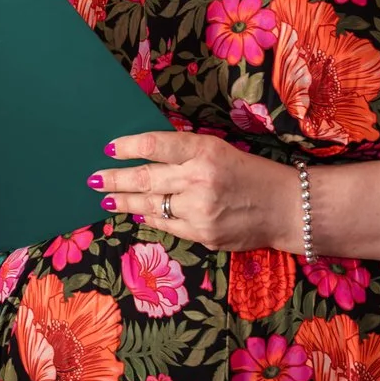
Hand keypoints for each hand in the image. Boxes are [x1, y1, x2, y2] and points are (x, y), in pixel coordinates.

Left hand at [90, 131, 296, 252]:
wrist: (285, 207)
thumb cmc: (250, 173)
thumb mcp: (219, 150)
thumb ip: (185, 152)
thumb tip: (143, 156)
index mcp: (204, 151)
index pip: (155, 145)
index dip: (128, 147)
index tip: (110, 148)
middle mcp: (199, 179)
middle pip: (145, 179)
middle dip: (114, 179)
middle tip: (94, 179)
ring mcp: (200, 211)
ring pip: (150, 206)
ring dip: (124, 202)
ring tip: (107, 198)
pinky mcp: (203, 235)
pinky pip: (166, 226)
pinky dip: (149, 218)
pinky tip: (137, 212)